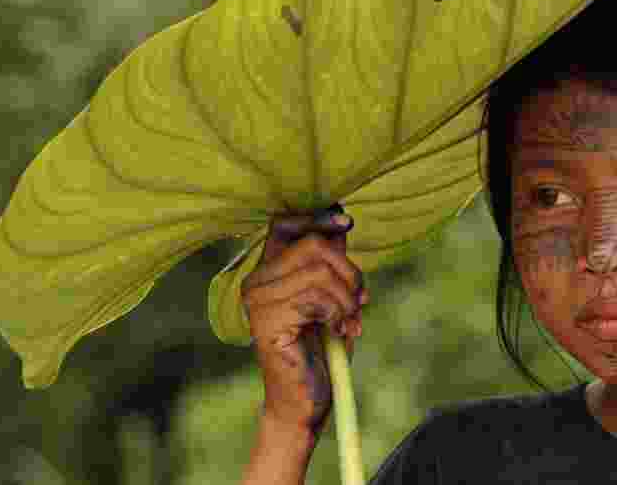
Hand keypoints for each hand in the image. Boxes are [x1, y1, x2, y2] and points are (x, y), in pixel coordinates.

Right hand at [242, 207, 365, 435]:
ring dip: (348, 298)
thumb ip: (333, 262)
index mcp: (268, 271)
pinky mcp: (267, 321)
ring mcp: (258, 301)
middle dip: (350, 272)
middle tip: (360, 300)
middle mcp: (256, 281)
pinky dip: (340, 314)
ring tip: (351, 321)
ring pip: (320, 271)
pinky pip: (316, 298)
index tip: (346, 222)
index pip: (285, 223)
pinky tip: (341, 332)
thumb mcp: (334, 295)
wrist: (307, 399)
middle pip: (314, 244)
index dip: (318, 217)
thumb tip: (340, 223)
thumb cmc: (321, 347)